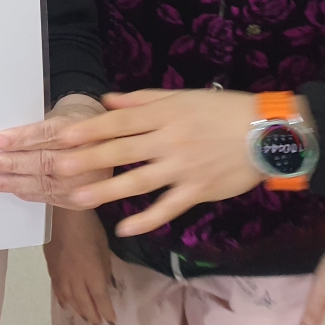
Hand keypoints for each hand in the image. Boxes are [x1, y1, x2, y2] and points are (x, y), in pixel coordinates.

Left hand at [0, 94, 109, 207]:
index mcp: (87, 128)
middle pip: (49, 161)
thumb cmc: (75, 125)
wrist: (104, 141)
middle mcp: (92, 156)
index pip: (51, 134)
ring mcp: (90, 182)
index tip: (0, 140)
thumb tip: (5, 137)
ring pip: (48, 184)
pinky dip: (30, 193)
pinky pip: (52, 197)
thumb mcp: (63, 115)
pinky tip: (13, 189)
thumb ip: (40, 126)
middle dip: (16, 163)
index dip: (24, 138)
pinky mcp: (83, 200)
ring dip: (17, 182)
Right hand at [45, 208, 116, 324]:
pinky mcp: (50, 267)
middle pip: (83, 303)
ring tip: (84, 316)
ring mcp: (61, 274)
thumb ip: (106, 269)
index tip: (111, 321)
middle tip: (98, 324)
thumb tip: (109, 285)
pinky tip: (65, 304)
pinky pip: (56, 289)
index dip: (106, 312)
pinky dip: (62, 299)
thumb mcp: (104, 248)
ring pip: (69, 299)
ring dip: (78, 310)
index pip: (100, 300)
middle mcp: (75, 278)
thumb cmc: (90, 227)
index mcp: (92, 274)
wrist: (64, 214)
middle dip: (92, 315)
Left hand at [50, 89, 263, 235]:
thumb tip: (105, 101)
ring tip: (79, 198)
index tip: (62, 136)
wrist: (267, 132)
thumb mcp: (180, 97)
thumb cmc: (220, 110)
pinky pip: (169, 208)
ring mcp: (183, 168)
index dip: (89, 129)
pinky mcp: (198, 191)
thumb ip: (140, 100)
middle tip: (58, 167)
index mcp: (163, 114)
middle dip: (88, 159)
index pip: (118, 122)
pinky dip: (147, 219)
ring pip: (139, 181)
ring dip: (108, 191)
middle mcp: (169, 141)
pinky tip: (124, 228)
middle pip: (122, 151)